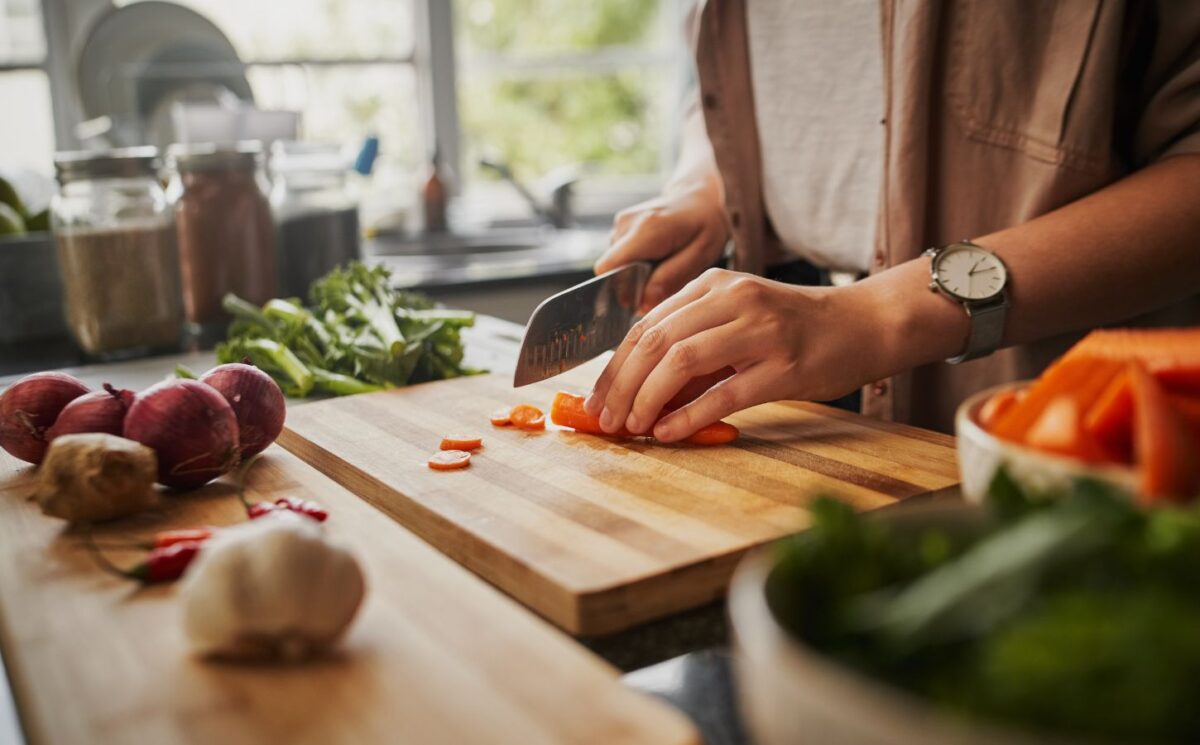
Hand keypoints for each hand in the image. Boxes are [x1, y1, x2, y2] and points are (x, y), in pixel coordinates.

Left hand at [584, 269, 899, 441]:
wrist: (864, 324)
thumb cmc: (796, 329)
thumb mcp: (738, 322)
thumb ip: (694, 348)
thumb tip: (641, 394)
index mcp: (714, 285)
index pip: (646, 325)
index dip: (614, 366)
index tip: (597, 399)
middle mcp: (732, 299)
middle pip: (655, 341)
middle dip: (622, 385)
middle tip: (606, 420)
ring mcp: (759, 330)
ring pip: (682, 361)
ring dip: (647, 399)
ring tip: (632, 428)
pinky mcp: (784, 366)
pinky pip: (724, 393)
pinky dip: (689, 416)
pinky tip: (668, 433)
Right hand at [595, 181, 728, 312]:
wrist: (699, 197)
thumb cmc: (705, 225)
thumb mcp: (701, 254)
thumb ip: (671, 278)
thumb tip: (643, 304)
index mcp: (646, 229)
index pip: (609, 269)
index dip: (621, 290)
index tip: (643, 299)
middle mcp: (626, 224)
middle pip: (612, 271)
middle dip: (633, 285)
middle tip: (663, 281)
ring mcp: (620, 224)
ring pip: (616, 266)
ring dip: (636, 275)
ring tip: (664, 264)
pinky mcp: (620, 228)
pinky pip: (621, 258)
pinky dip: (636, 265)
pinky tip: (657, 257)